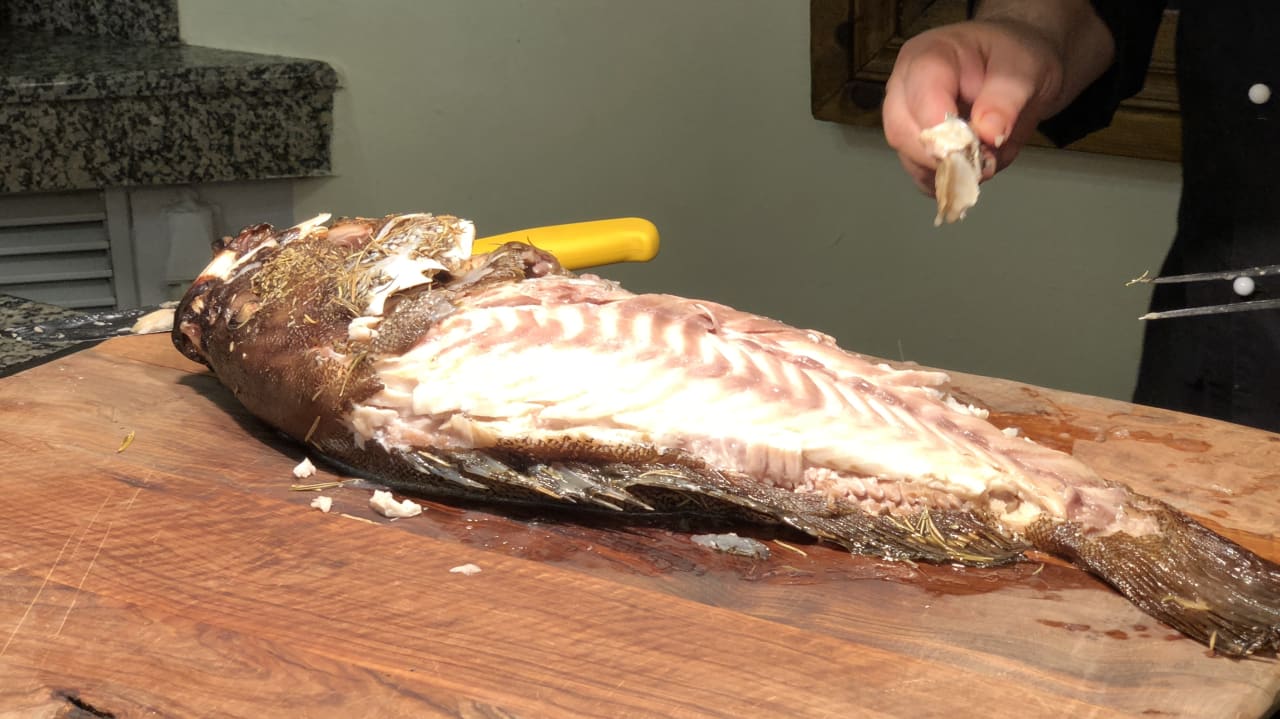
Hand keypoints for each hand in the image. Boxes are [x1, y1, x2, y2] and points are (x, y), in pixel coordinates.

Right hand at [882, 20, 1066, 194]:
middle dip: (944, 155)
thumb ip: (1007, 98)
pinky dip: (950, 182)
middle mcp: (905, 88)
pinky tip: (974, 169)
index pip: (920, 93)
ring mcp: (906, 120)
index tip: (975, 145)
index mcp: (927, 56)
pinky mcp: (916, 148)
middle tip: (985, 161)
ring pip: (910, 159)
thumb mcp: (1024, 70)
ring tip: (988, 161)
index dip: (942, 126)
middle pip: (902, 131)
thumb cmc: (1016, 60)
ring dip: (950, 171)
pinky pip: (922, 175)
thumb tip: (988, 133)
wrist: (1017, 74)